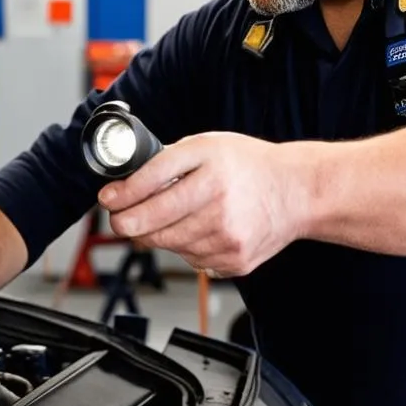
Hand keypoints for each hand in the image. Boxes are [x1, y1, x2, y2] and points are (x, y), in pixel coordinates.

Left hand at [98, 132, 306, 277]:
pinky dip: (184, 248)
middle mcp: (219, 200)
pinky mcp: (234, 259)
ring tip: (166, 218)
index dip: (121, 194)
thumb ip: (168, 160)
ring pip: (167, 244)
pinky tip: (197, 230)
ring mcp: (227, 234)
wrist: (297, 192)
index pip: (151, 182)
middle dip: (126, 221)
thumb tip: (127, 182)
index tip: (107, 198)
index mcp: (210, 164)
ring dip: (155, 235)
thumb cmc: (249, 165)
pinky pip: (190, 260)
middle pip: (152, 221)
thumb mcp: (207, 145)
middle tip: (120, 217)